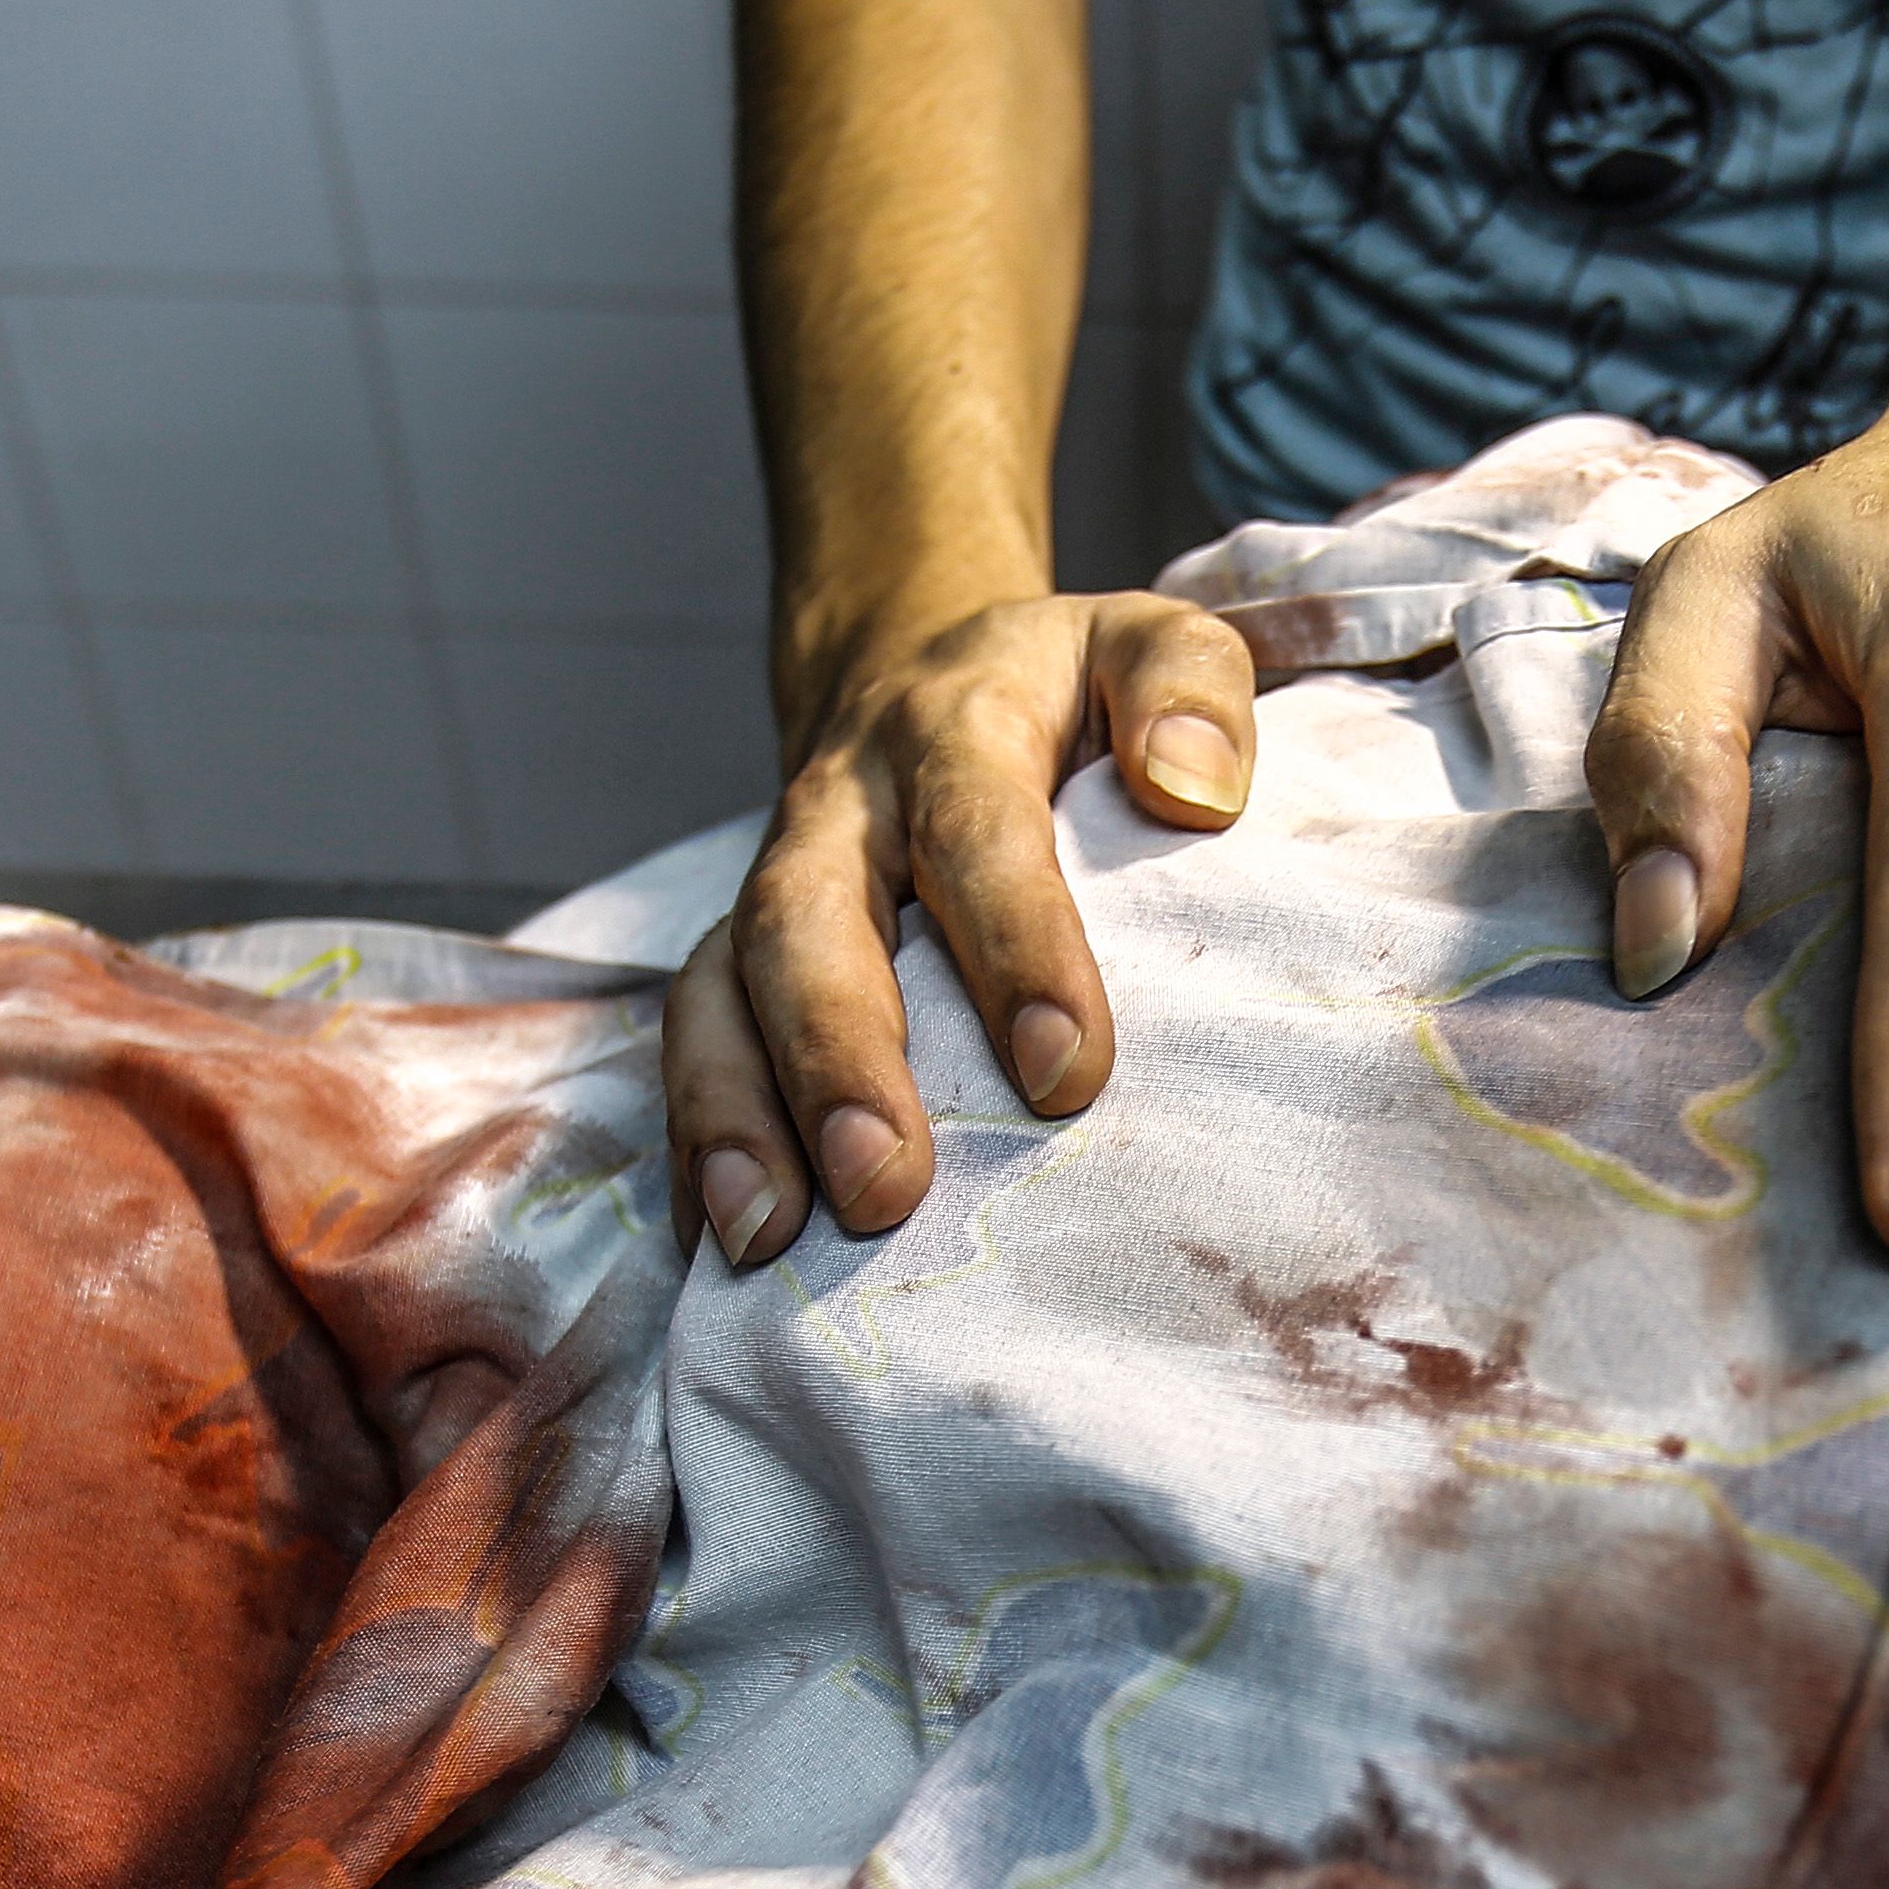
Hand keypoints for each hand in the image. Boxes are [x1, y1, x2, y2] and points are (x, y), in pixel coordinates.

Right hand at [666, 591, 1259, 1264]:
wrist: (921, 673)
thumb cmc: (1061, 697)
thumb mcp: (1142, 645)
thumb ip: (1190, 686)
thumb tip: (1195, 789)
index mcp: (950, 733)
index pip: (976, 834)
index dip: (1014, 947)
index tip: (1067, 1073)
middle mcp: (839, 812)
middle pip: (803, 922)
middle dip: (834, 1059)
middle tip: (883, 1188)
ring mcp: (773, 889)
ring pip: (717, 991)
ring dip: (731, 1116)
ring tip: (765, 1239)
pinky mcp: (738, 959)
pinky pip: (693, 1044)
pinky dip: (694, 1142)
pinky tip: (715, 1242)